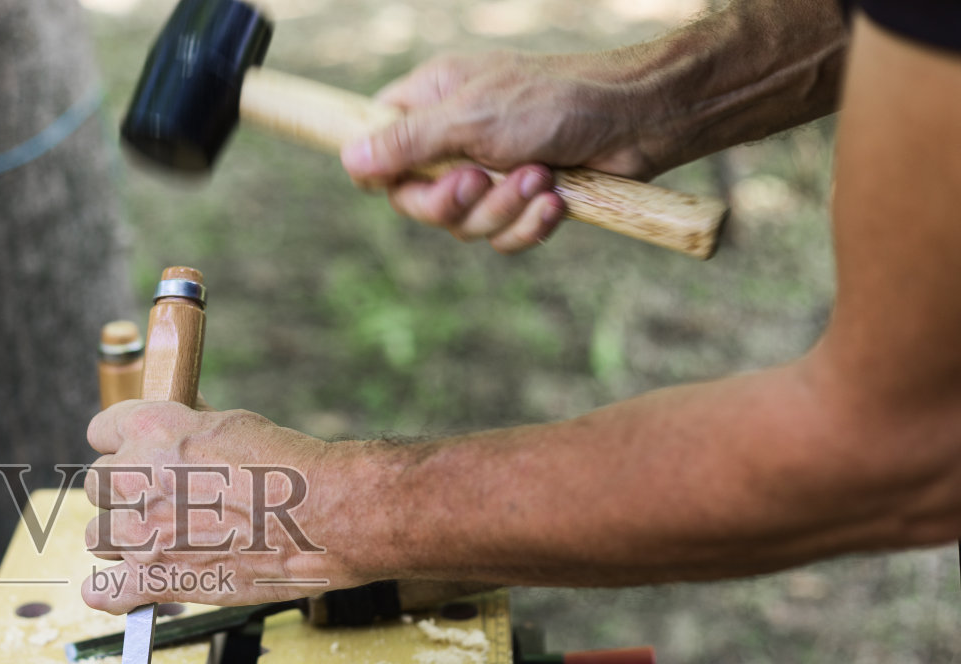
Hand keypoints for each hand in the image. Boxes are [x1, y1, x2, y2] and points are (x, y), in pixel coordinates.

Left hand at [80, 402, 366, 613]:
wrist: (322, 518)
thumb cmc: (288, 469)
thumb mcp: (233, 423)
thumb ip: (189, 426)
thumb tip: (181, 420)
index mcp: (150, 430)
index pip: (101, 431)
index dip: (120, 444)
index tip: (133, 455)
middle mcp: (134, 479)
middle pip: (96, 485)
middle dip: (123, 492)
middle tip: (158, 500)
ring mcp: (140, 533)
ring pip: (96, 536)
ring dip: (120, 538)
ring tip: (155, 540)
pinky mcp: (155, 580)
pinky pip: (105, 592)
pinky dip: (108, 594)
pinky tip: (114, 591)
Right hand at [340, 51, 654, 252]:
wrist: (640, 120)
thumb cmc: (556, 100)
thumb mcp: (471, 117)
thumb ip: (408, 142)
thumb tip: (348, 158)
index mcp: (433, 102)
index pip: (378, 145)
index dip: (383, 173)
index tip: (402, 183)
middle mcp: (455, 138)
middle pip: (417, 200)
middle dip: (454, 202)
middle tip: (480, 181)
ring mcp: (490, 172)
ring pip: (463, 225)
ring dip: (502, 210)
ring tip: (541, 179)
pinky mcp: (523, 201)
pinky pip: (501, 238)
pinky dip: (528, 225)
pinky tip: (556, 201)